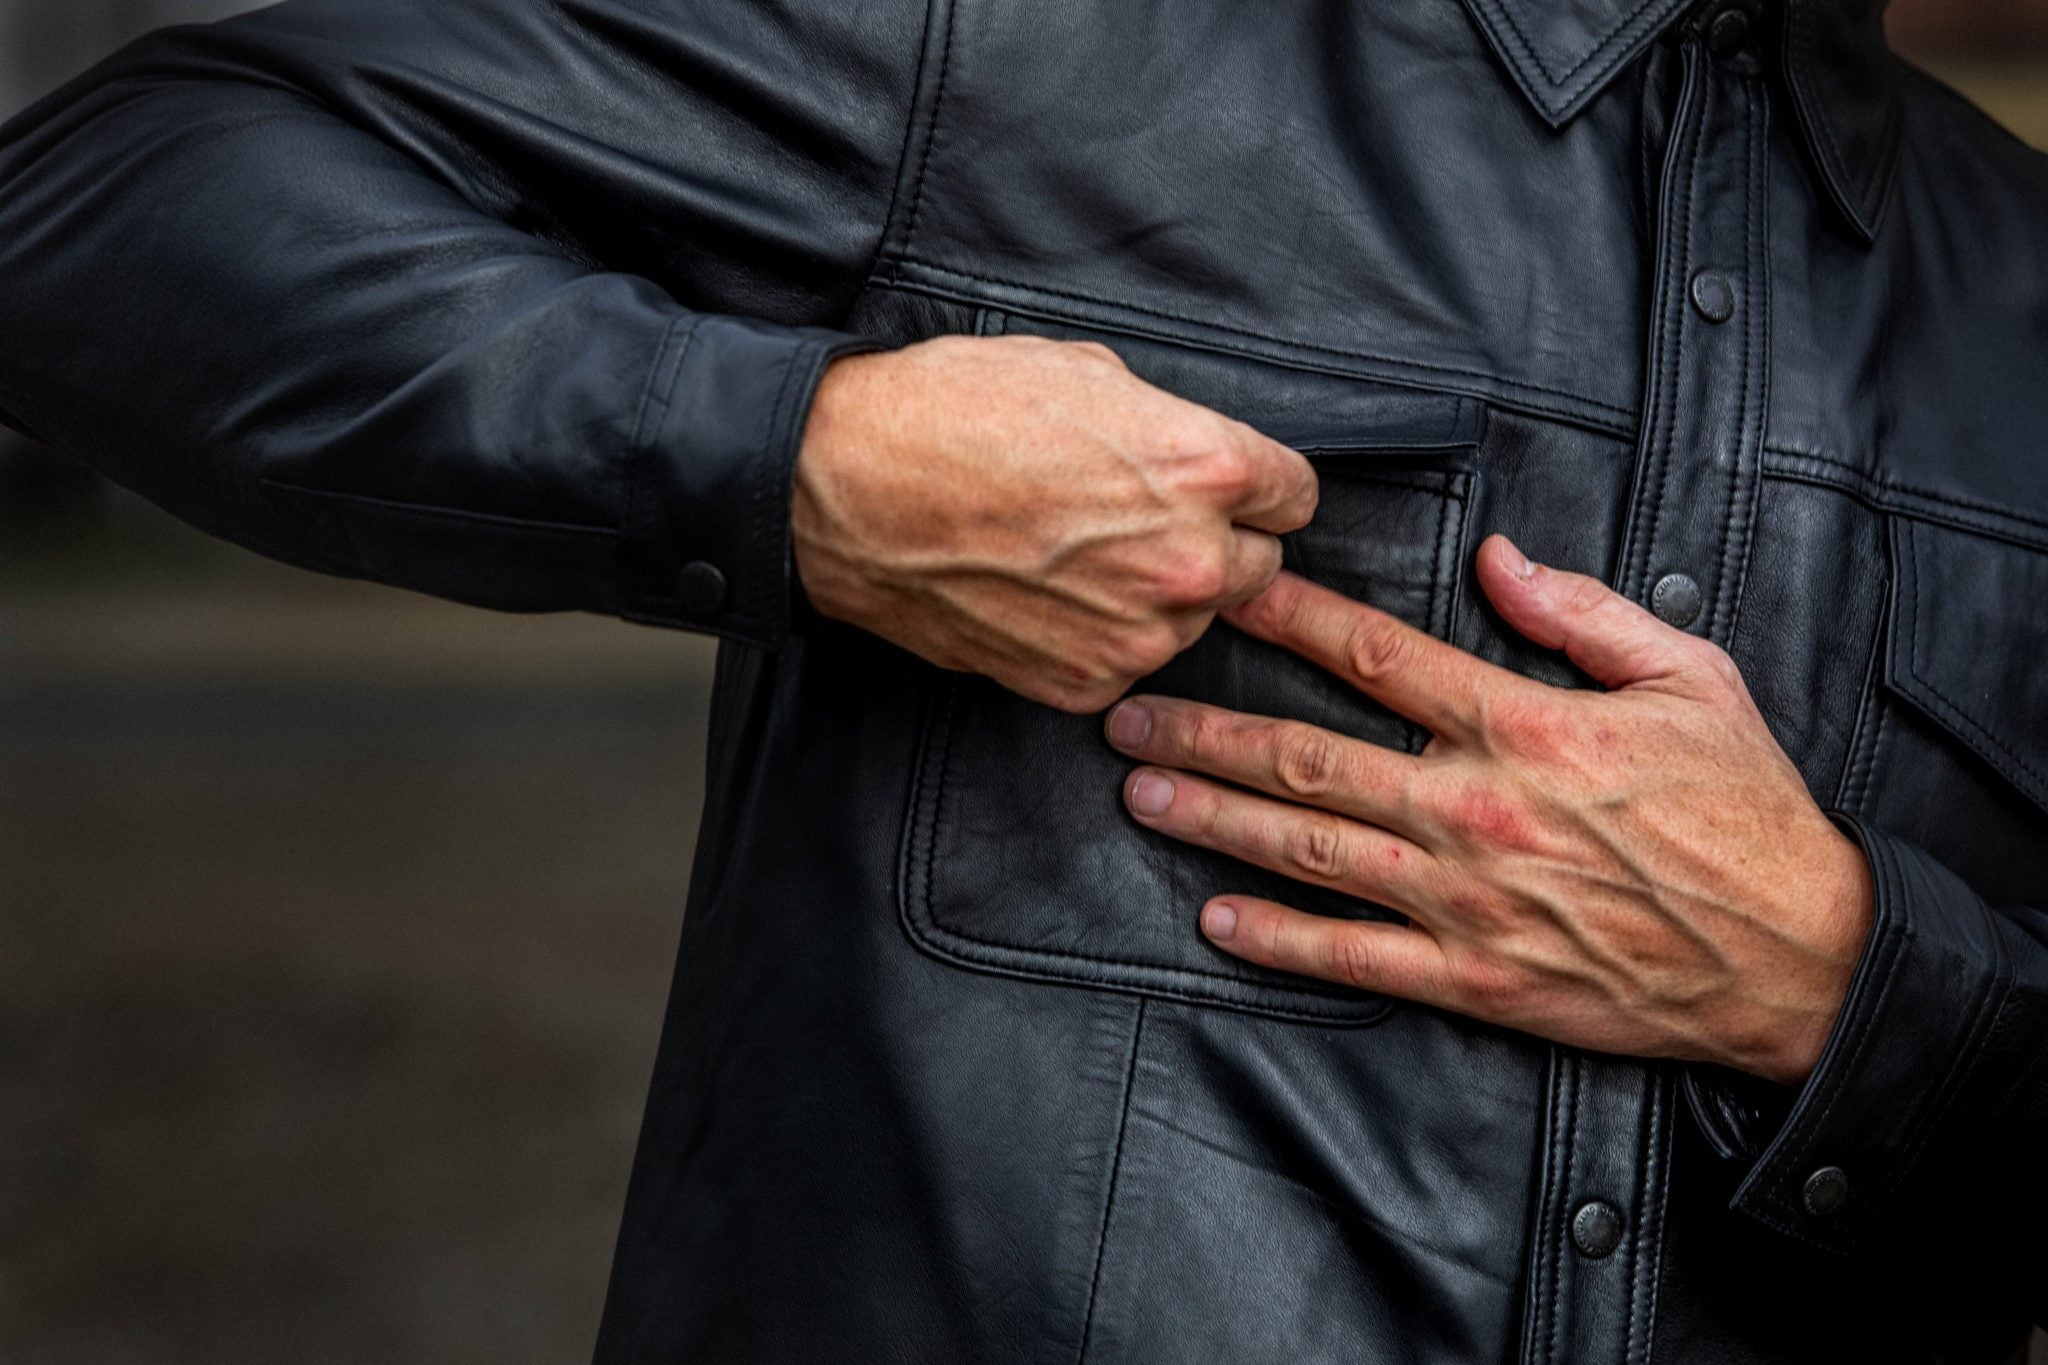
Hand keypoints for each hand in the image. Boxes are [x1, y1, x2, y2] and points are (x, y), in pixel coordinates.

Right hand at [793, 335, 1317, 711]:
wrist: (847, 489)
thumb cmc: (953, 412)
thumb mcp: (1085, 372)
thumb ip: (1169, 424)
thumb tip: (1196, 452)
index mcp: (1204, 467)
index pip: (1295, 495)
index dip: (1258, 488)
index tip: (1231, 490)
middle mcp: (1188, 560)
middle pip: (1259, 568)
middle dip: (1215, 544)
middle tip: (1140, 522)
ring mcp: (1137, 633)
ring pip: (1192, 622)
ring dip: (1157, 597)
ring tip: (1077, 556)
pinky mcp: (1085, 683)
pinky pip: (1127, 664)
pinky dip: (1101, 639)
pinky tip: (1047, 597)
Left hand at [1101, 535, 1873, 1084]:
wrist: (1798, 955)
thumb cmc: (1745, 810)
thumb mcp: (1690, 676)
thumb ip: (1582, 613)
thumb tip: (1498, 556)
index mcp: (1523, 724)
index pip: (1376, 655)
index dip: (1287, 618)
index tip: (1221, 592)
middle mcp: (1474, 807)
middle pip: (1308, 755)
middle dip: (1206, 726)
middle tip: (1128, 706)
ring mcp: (1466, 899)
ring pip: (1308, 850)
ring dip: (1214, 818)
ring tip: (1140, 789)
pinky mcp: (1474, 977)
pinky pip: (1353, 956)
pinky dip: (1276, 939)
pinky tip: (1213, 918)